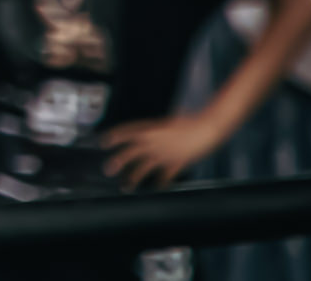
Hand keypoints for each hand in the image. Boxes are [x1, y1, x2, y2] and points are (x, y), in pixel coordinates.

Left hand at [103, 111, 222, 188]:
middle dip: (118, 161)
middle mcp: (155, 142)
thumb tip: (153, 130)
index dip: (114, 136)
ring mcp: (165, 154)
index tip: (103, 142)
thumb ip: (159, 127)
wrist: (207, 129)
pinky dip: (160, 184)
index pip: (127, 131)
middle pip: (131, 152)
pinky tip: (155, 191)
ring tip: (125, 187)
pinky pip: (165, 177)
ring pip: (144, 167)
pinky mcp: (176, 164)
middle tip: (107, 169)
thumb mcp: (170, 121)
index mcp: (151, 128)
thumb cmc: (191, 121)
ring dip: (134, 178)